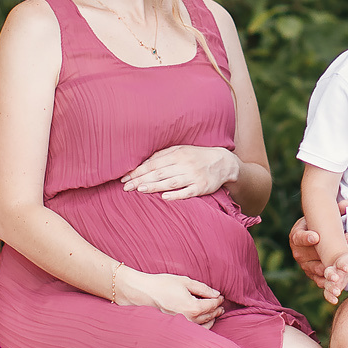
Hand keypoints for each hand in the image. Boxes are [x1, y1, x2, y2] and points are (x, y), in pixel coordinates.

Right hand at [120, 268, 224, 324]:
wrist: (142, 293)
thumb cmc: (162, 285)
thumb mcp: (185, 282)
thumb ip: (203, 288)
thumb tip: (216, 294)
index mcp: (193, 307)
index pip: (212, 305)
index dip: (218, 300)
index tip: (221, 296)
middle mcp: (189, 319)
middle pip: (209, 315)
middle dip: (216, 309)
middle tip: (220, 304)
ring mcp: (182, 326)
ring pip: (204, 325)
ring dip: (211, 318)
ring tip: (216, 313)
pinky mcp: (176, 328)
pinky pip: (194, 330)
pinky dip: (202, 326)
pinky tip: (204, 322)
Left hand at [121, 144, 239, 200]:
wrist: (223, 162)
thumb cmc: (196, 156)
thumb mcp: (181, 149)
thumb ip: (163, 155)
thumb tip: (143, 163)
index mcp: (177, 154)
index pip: (153, 163)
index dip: (138, 171)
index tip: (125, 178)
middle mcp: (184, 164)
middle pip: (159, 173)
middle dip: (141, 180)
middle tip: (126, 187)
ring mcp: (193, 176)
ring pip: (171, 182)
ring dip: (155, 186)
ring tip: (140, 190)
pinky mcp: (202, 187)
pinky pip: (188, 192)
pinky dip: (176, 195)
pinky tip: (165, 198)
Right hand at [289, 215, 347, 290]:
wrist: (312, 238)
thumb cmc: (318, 224)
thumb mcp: (324, 216)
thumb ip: (337, 210)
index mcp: (296, 235)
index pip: (300, 236)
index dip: (307, 237)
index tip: (315, 237)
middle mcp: (298, 252)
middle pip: (314, 254)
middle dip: (328, 256)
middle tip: (341, 257)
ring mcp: (304, 265)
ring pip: (318, 268)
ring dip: (331, 271)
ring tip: (343, 272)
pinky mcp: (311, 275)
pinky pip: (319, 281)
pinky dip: (328, 285)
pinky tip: (337, 288)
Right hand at [320, 243, 347, 302]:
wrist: (345, 267)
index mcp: (340, 263)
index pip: (340, 263)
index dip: (343, 265)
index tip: (347, 268)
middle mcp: (333, 271)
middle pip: (329, 272)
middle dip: (331, 275)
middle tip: (335, 278)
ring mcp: (331, 280)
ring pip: (328, 284)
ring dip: (331, 288)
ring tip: (337, 292)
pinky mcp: (331, 288)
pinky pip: (327, 293)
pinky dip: (330, 297)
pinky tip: (335, 301)